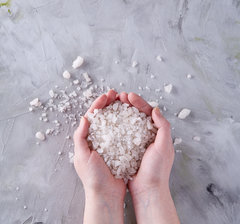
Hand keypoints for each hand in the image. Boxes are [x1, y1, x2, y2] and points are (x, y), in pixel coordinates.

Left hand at [73, 90, 125, 223]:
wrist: (106, 195)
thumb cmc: (92, 177)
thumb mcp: (82, 156)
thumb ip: (80, 137)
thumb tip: (84, 118)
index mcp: (87, 138)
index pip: (93, 116)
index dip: (99, 104)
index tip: (107, 95)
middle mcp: (98, 138)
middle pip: (104, 115)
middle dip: (109, 103)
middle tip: (117, 94)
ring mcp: (110, 143)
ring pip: (114, 121)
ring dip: (118, 110)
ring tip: (125, 101)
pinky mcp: (120, 148)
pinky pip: (123, 132)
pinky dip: (126, 122)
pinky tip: (132, 116)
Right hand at [122, 92, 179, 223]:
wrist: (148, 190)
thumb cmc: (157, 170)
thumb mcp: (163, 147)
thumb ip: (163, 127)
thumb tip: (155, 109)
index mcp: (157, 132)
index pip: (147, 111)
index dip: (138, 102)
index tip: (128, 96)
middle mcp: (147, 134)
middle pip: (136, 113)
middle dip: (127, 103)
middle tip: (118, 96)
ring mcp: (136, 141)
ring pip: (128, 121)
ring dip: (121, 111)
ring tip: (112, 104)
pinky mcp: (127, 148)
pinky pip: (121, 133)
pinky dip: (116, 124)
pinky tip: (108, 120)